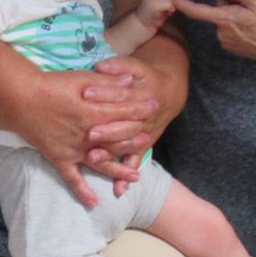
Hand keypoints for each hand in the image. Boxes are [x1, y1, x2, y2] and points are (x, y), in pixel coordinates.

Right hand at [11, 65, 157, 208]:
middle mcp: (88, 135)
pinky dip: (82, 191)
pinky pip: (72, 178)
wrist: (21, 98)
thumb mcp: (83, 78)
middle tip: (149, 138)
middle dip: (136, 139)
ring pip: (102, 163)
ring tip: (136, 178)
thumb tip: (133, 81)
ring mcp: (74, 149)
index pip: (125, 112)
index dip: (142, 109)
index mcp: (95, 112)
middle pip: (118, 140)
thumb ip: (109, 82)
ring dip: (119, 171)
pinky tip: (93, 203)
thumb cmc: (52, 85)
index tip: (155, 106)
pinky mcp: (60, 157)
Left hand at [82, 54, 173, 168]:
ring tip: (92, 158)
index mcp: (142, 95)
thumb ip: (118, 66)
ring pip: (128, 145)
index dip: (104, 94)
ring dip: (112, 153)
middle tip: (89, 132)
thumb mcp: (135, 66)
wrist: (169, 93)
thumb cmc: (146, 78)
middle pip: (125, 125)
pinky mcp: (142, 145)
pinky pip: (134, 161)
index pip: (121, 95)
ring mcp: (144, 133)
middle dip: (107, 129)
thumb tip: (99, 66)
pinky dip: (126, 175)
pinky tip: (118, 190)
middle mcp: (144, 117)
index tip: (86, 93)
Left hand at [136, 0, 187, 33]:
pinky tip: (170, 14)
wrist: (142, 26)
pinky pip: (172, 5)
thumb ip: (167, 3)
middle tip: (184, 1)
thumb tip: (173, 6)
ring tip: (177, 8)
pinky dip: (174, 8)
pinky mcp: (163, 8)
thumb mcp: (156, 6)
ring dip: (177, 2)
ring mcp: (161, 1)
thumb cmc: (147, 15)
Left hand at [175, 0, 255, 73]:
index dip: (184, 4)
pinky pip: (231, 30)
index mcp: (226, 19)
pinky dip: (240, 24)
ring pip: (226, 19)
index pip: (198, 11)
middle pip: (219, 9)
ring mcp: (227, 42)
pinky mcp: (233, 48)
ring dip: (238, 13)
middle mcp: (222, 32)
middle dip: (233, 2)